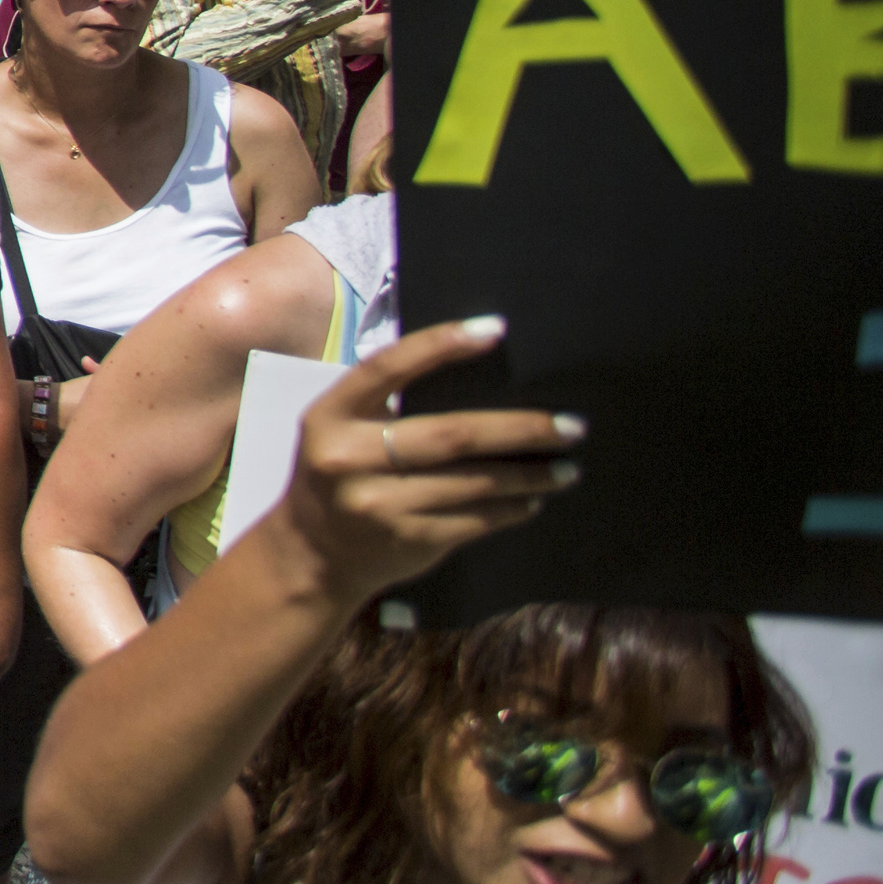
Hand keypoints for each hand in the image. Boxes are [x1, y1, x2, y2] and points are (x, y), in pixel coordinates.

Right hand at [273, 315, 571, 606]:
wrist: (312, 553)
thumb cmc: (338, 474)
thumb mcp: (341, 428)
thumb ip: (389, 404)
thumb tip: (481, 380)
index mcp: (331, 416)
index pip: (388, 368)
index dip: (440, 345)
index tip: (495, 330)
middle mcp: (351, 457)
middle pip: (452, 434)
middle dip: (521, 429)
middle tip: (570, 426)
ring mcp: (381, 503)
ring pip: (475, 482)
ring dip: (530, 474)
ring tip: (566, 467)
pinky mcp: (410, 539)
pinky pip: (477, 519)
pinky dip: (512, 508)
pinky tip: (532, 500)